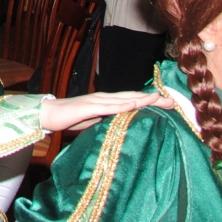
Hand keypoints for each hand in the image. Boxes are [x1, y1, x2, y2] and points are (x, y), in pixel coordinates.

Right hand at [41, 88, 173, 133]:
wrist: (48, 115)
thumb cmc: (70, 119)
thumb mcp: (94, 122)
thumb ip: (108, 120)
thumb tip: (123, 124)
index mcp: (107, 102)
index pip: (132, 100)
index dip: (149, 101)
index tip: (167, 104)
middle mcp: (104, 98)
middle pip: (132, 97)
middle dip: (152, 99)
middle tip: (173, 101)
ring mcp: (96, 101)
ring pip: (123, 99)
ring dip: (142, 99)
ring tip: (159, 99)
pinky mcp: (87, 107)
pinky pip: (108, 106)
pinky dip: (122, 105)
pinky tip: (134, 104)